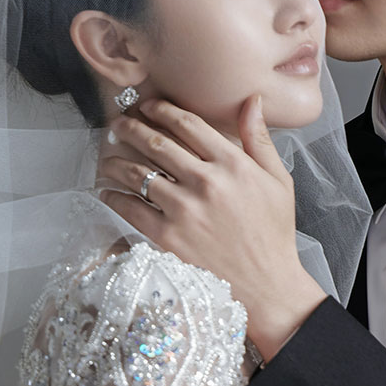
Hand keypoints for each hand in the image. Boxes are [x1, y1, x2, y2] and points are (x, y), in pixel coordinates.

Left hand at [95, 95, 326, 357]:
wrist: (266, 285)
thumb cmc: (274, 233)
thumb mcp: (279, 181)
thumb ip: (259, 139)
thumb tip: (252, 99)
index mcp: (233, 164)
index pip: (189, 124)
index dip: (162, 110)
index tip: (148, 106)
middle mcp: (206, 182)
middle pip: (157, 144)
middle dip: (132, 128)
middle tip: (118, 124)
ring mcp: (184, 210)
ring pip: (139, 173)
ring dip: (116, 161)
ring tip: (106, 156)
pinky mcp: (168, 237)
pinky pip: (132, 209)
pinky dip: (114, 197)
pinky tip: (106, 190)